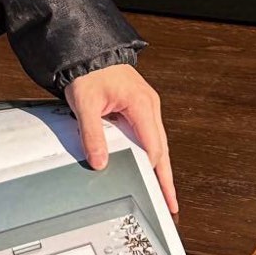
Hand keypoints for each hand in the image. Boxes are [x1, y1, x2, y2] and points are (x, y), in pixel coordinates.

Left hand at [63, 63, 177, 214]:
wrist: (86, 51)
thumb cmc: (88, 71)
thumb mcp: (85, 104)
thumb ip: (92, 134)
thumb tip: (99, 162)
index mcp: (141, 105)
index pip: (153, 148)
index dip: (154, 173)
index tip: (156, 195)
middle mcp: (149, 106)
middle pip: (161, 149)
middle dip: (165, 178)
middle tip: (170, 203)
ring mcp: (146, 106)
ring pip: (156, 142)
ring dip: (159, 166)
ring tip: (162, 191)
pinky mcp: (138, 106)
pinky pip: (147, 134)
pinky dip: (149, 152)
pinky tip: (147, 166)